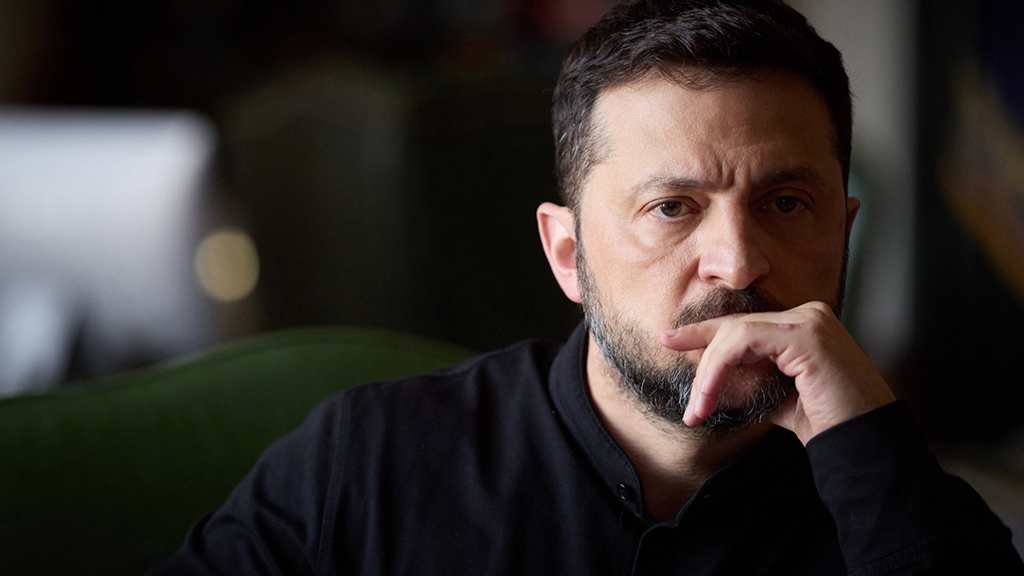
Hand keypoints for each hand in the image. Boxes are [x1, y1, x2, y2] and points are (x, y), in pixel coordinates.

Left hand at [658, 301, 895, 444]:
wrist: (865, 446)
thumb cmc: (828, 424)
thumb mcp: (779, 397)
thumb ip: (752, 380)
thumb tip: (716, 380)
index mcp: (804, 325)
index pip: (744, 324)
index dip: (704, 332)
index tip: (670, 340)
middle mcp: (808, 314)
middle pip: (735, 325)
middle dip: (697, 348)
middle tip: (669, 363)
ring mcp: (809, 321)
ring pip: (734, 333)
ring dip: (707, 373)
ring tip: (697, 408)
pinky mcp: (806, 335)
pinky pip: (743, 342)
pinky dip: (719, 369)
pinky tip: (710, 395)